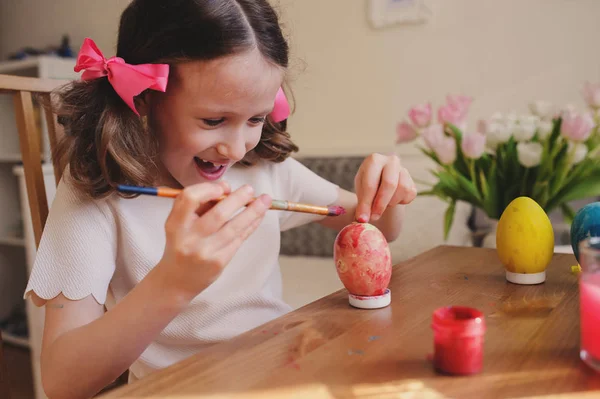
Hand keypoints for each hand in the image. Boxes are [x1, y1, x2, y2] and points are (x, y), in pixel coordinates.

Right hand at [158, 181, 270, 297]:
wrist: (177, 280)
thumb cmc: (182, 244)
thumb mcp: (181, 223)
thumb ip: (201, 204)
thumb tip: (228, 188)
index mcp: (175, 224)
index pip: (189, 199)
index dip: (207, 189)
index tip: (223, 188)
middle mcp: (189, 238)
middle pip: (218, 214)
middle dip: (238, 199)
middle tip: (250, 189)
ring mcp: (205, 252)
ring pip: (234, 227)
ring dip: (253, 212)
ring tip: (266, 200)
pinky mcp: (219, 262)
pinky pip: (239, 239)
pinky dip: (251, 225)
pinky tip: (259, 216)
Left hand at [354, 153, 416, 221]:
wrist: (381, 183)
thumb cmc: (369, 186)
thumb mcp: (361, 192)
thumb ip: (362, 204)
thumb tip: (362, 220)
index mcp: (374, 160)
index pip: (371, 183)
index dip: (366, 203)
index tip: (362, 218)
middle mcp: (391, 161)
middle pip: (390, 184)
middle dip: (381, 204)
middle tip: (374, 217)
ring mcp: (404, 170)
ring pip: (402, 189)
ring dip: (391, 202)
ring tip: (382, 203)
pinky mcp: (412, 182)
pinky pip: (409, 195)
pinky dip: (400, 202)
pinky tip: (392, 200)